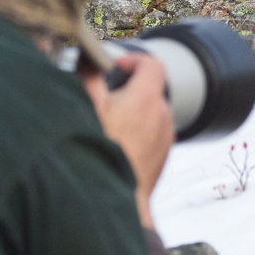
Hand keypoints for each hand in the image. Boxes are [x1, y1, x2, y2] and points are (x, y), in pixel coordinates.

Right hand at [81, 53, 173, 229]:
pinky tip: (116, 145)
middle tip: (104, 99)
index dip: (133, 60)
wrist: (113, 198)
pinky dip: (138, 133)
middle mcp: (163, 115)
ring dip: (133, 113)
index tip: (116, 67)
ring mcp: (166, 137)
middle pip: (150, 90)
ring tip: (108, 125)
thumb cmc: (100, 151)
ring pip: (151, 114)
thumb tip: (88, 56)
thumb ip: (89, 76)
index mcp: (147, 98)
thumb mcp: (88, 107)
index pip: (152, 64)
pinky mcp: (163, 156)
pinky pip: (152, 135)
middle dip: (129, 89)